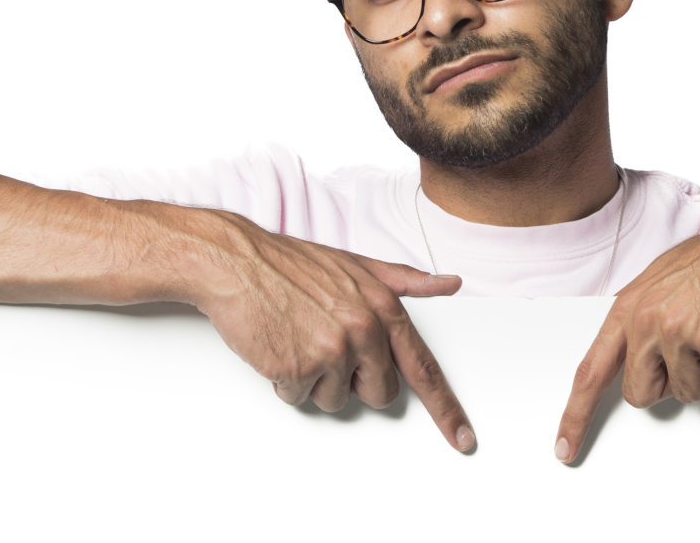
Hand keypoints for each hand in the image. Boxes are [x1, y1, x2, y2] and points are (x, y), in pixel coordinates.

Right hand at [193, 212, 474, 451]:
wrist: (237, 262)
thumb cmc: (291, 263)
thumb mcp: (356, 264)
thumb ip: (405, 280)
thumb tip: (450, 283)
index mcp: (383, 307)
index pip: (423, 367)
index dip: (446, 408)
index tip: (463, 437)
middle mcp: (363, 330)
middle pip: (379, 392)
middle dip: (355, 378)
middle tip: (327, 343)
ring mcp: (330, 351)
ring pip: (336, 399)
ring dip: (316, 379)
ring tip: (298, 337)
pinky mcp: (297, 368)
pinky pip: (298, 398)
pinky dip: (286, 380)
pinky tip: (278, 344)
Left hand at [555, 196, 699, 462]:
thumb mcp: (663, 283)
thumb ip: (645, 322)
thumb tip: (641, 359)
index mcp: (629, 307)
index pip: (591, 370)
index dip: (576, 414)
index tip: (564, 445)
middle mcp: (645, 320)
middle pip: (641, 393)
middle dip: (670, 384)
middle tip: (694, 355)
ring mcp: (676, 329)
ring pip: (689, 390)